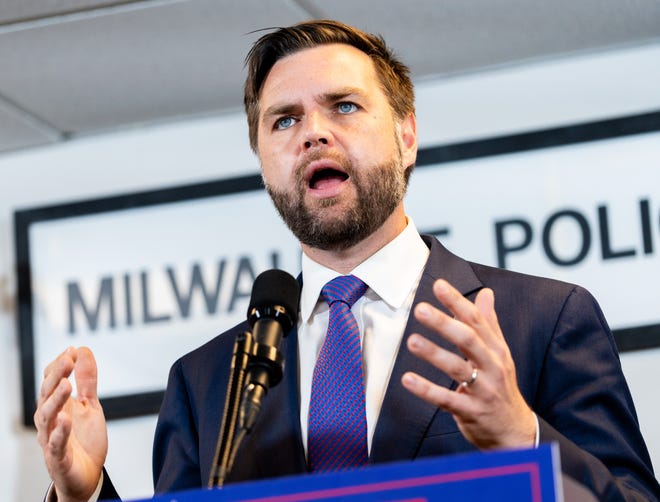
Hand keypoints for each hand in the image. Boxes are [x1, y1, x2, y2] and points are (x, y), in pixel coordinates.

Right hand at [34, 347, 107, 501]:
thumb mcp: (90, 404)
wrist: (87, 475)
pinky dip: (60, 432)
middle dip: (56, 377)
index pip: (50, 381)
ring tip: (66, 384)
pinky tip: (65, 419)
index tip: (72, 350)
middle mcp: (50, 421)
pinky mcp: (58, 458)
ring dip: (56, 400)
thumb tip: (83, 350)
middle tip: (68, 360)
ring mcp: (51, 439)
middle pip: (46, 395)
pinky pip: (56, 444)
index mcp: (57, 406)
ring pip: (47, 417)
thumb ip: (87, 380)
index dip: (59, 365)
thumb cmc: (84, 439)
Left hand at [401, 279, 535, 449]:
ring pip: (458, 368)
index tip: (439, 285)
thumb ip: (489, 323)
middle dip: (444, 323)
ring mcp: (483, 390)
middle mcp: (492, 366)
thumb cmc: (501, 386)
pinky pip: (447, 400)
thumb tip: (486, 292)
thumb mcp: (499, 354)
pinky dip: (427, 390)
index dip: (457, 302)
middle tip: (421, 309)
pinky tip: (408, 379)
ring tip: (411, 341)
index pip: (476, 320)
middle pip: (468, 340)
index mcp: (496, 349)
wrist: (516, 431)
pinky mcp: (471, 411)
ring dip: (434, 354)